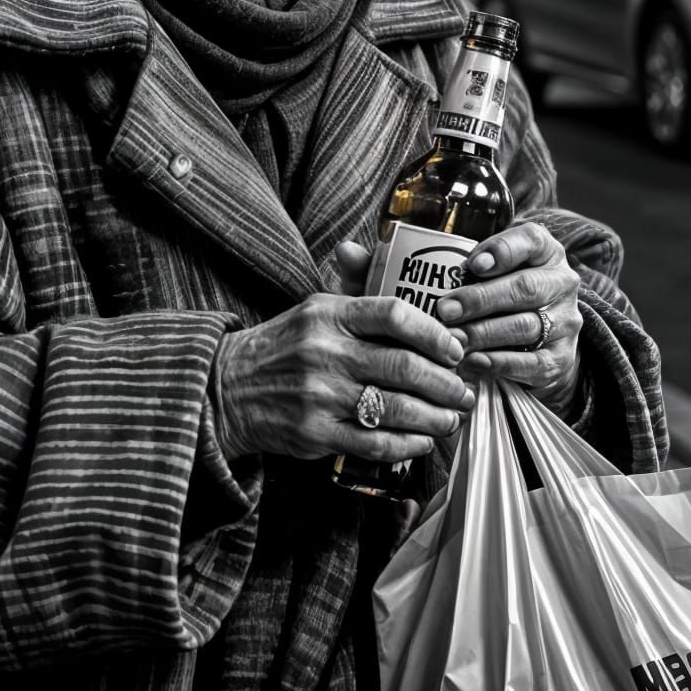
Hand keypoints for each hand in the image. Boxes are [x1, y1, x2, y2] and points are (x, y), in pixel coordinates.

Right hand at [209, 293, 473, 464]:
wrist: (226, 388)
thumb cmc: (282, 346)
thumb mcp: (312, 308)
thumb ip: (349, 285)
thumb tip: (364, 247)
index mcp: (328, 313)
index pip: (393, 314)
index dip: (434, 332)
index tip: (455, 347)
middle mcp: (325, 352)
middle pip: (402, 365)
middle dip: (445, 382)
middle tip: (464, 391)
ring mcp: (320, 395)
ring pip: (395, 408)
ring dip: (434, 417)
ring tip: (451, 418)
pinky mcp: (315, 433)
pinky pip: (374, 442)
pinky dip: (407, 443)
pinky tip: (422, 440)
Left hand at [434, 223, 582, 415]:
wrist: (544, 337)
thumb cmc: (507, 292)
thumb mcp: (498, 269)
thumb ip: (474, 266)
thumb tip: (429, 273)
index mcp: (546, 252)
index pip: (531, 240)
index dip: (502, 251)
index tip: (473, 264)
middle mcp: (561, 283)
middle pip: (524, 288)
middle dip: (481, 299)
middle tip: (446, 310)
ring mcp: (565, 321)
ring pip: (526, 326)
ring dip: (484, 333)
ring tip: (452, 339)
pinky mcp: (561, 358)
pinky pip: (532, 362)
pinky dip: (500, 362)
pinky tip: (474, 361)